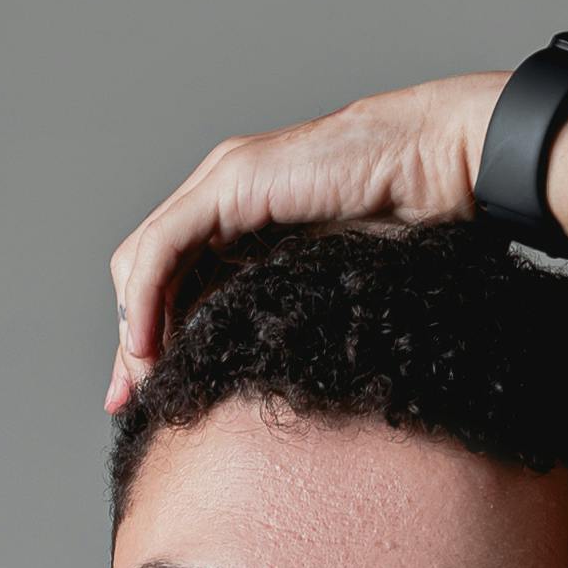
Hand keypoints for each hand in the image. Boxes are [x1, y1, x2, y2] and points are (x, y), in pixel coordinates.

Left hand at [104, 71, 507, 410]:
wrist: (439, 166)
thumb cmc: (407, 220)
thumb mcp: (325, 285)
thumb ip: (283, 312)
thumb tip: (255, 376)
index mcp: (241, 218)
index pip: (171, 279)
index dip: (150, 335)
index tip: (147, 395)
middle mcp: (221, 196)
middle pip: (145, 272)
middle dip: (130, 340)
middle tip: (128, 401)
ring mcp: (222, 182)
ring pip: (144, 260)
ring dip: (132, 325)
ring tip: (140, 381)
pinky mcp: (231, 183)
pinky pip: (164, 246)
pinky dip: (145, 297)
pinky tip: (145, 343)